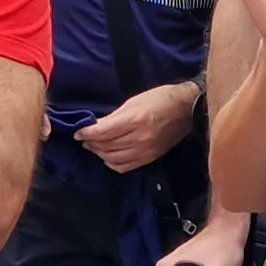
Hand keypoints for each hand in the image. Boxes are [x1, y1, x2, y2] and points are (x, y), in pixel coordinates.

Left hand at [76, 81, 199, 173]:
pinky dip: (112, 163)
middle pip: (106, 146)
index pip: (102, 132)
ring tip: (94, 146)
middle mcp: (139, 138)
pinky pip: (124, 167)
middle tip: (84, 138)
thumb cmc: (160, 98)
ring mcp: (145, 151)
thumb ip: (114, 116)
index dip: (87, 133)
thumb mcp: (134, 101)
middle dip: (91, 142)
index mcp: (135, 120)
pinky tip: (108, 156)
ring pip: (112, 158)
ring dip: (99, 153)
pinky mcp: (150, 158)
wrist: (187, 109)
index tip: (78, 132)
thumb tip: (95, 126)